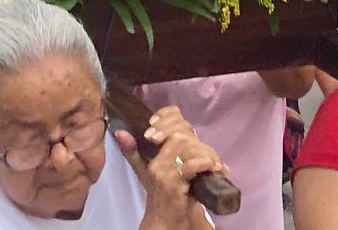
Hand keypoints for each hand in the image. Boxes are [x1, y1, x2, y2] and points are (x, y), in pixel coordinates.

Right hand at [118, 106, 224, 229]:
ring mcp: (165, 173)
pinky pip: (191, 165)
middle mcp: (158, 162)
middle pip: (180, 133)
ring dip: (205, 153)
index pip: (169, 122)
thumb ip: (139, 153)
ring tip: (215, 164)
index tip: (190, 129)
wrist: (164, 223)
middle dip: (199, 141)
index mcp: (155, 157)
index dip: (177, 118)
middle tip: (212, 155)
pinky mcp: (174, 184)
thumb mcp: (154, 174)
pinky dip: (205, 163)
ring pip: (186, 146)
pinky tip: (213, 168)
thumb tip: (121, 133)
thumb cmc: (163, 198)